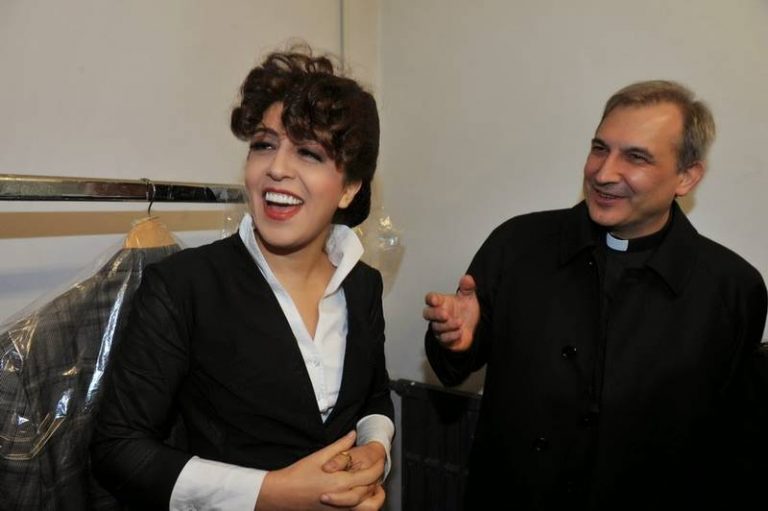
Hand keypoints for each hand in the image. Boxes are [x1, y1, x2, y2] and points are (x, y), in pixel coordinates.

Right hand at [256, 431, 383, 510]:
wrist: (282, 495)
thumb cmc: (298, 475)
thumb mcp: (319, 456)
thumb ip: (340, 446)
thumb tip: (353, 434)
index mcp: (340, 482)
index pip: (370, 476)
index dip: (379, 467)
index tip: (381, 460)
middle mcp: (343, 499)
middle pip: (371, 491)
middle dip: (378, 479)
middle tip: (379, 469)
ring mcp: (339, 510)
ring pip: (367, 508)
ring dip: (374, 497)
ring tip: (373, 486)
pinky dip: (363, 505)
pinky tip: (360, 494)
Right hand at [423, 274, 479, 351]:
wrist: (474, 329)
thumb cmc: (465, 312)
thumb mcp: (469, 298)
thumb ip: (467, 288)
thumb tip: (467, 278)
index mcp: (441, 303)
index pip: (430, 299)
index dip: (431, 299)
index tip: (436, 300)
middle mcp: (438, 316)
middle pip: (427, 314)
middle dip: (435, 314)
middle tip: (445, 314)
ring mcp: (440, 328)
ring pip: (437, 327)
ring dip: (448, 325)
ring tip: (460, 322)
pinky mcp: (445, 340)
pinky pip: (444, 339)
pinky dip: (451, 336)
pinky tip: (460, 332)